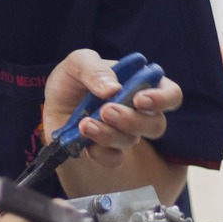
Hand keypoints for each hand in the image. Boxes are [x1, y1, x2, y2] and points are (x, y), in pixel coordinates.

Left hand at [42, 50, 182, 168]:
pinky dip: (98, 150)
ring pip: (131, 141)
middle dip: (133, 120)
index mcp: (141, 84)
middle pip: (156, 124)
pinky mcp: (108, 151)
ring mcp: (125, 133)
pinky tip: (83, 139)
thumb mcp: (78, 63)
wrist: (51, 104)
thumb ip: (95, 69)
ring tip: (85, 123)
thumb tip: (113, 89)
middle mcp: (139, 111)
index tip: (140, 99)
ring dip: (109, 133)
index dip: (162, 99)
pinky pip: (113, 158)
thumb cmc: (73, 80)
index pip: (171, 94)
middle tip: (107, 110)